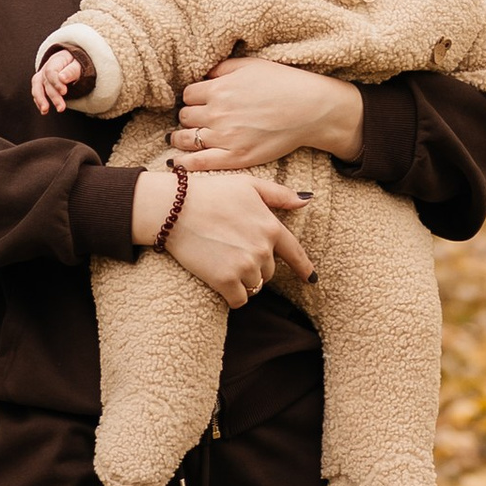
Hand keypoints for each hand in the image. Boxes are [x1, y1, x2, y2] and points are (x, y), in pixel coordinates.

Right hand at [32, 46, 90, 116]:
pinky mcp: (40, 84)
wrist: (72, 62)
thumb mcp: (78, 65)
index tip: (64, 91)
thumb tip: (62, 78)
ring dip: (40, 100)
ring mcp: (42, 76)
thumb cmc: (76, 64)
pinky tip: (44, 110)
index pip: (51, 71)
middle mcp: (46, 67)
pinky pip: (37, 92)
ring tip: (45, 110)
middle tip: (61, 108)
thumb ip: (71, 71)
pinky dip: (39, 102)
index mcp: (56, 60)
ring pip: (37, 87)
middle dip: (53, 96)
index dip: (56, 82)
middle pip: (46, 82)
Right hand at [135, 165, 313, 300]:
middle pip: (269, 271)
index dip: (303, 268)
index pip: (295, 254)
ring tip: (223, 262)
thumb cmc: (210, 192)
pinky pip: (239, 300)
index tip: (310, 279)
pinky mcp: (225, 280)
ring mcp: (244, 266)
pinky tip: (221, 284)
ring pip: (254, 286)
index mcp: (271, 227)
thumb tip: (306, 201)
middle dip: (256, 266)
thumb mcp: (248, 185)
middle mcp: (262, 249)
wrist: (174, 208)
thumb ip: (279, 195)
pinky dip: (232, 296)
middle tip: (233, 251)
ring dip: (243, 281)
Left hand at [173, 58, 365, 169]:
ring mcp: (225, 137)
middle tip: (197, 119)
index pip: (188, 95)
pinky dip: (184, 163)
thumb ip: (222, 69)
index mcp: (219, 89)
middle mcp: (218, 113)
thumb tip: (204, 75)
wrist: (309, 109)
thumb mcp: (250, 65)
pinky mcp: (235, 158)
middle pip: (186, 116)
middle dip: (190, 116)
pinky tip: (178, 162)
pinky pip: (199, 163)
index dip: (194, 98)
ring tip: (182, 138)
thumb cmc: (283, 83)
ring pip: (186, 139)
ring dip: (181, 137)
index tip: (200, 101)